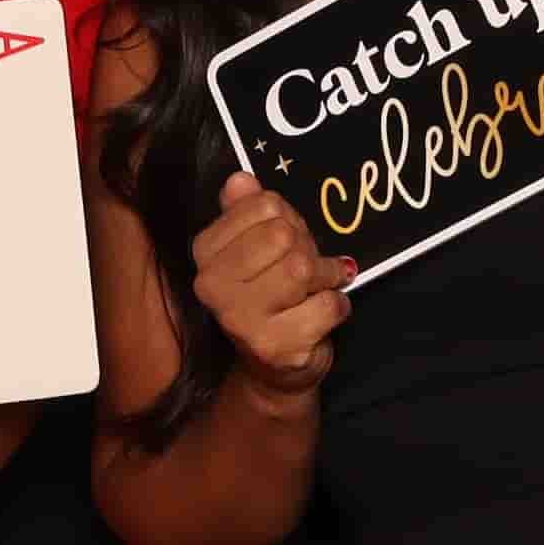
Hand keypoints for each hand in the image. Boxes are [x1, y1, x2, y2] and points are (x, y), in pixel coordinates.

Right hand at [192, 172, 351, 392]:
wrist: (274, 365)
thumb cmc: (271, 294)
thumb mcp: (258, 245)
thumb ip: (248, 208)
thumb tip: (241, 179)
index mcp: (205, 252)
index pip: (264, 205)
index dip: (288, 218)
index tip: (288, 238)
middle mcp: (213, 285)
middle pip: (283, 235)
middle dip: (306, 247)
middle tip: (308, 265)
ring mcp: (240, 319)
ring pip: (302, 269)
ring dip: (326, 276)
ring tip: (320, 286)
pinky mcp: (274, 346)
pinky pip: (326, 305)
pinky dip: (338, 304)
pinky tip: (325, 310)